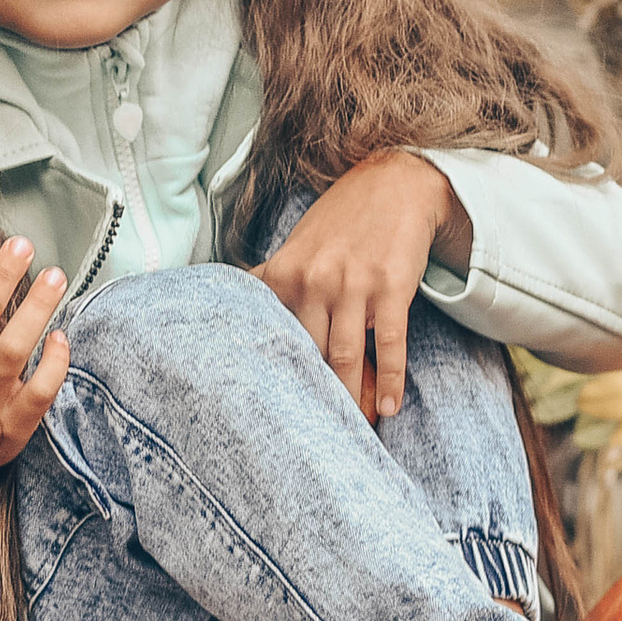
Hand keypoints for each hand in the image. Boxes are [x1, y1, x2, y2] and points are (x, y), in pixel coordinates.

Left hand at [252, 151, 466, 419]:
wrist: (395, 184)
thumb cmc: (339, 223)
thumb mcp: (294, 248)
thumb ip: (267, 282)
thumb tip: (226, 308)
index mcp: (282, 275)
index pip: (273, 338)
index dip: (273, 378)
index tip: (269, 414)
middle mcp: (314, 280)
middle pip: (308, 354)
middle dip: (311, 396)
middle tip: (310, 437)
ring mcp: (354, 283)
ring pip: (347, 355)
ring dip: (351, 398)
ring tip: (352, 432)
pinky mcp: (393, 286)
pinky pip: (391, 342)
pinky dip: (391, 379)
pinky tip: (390, 407)